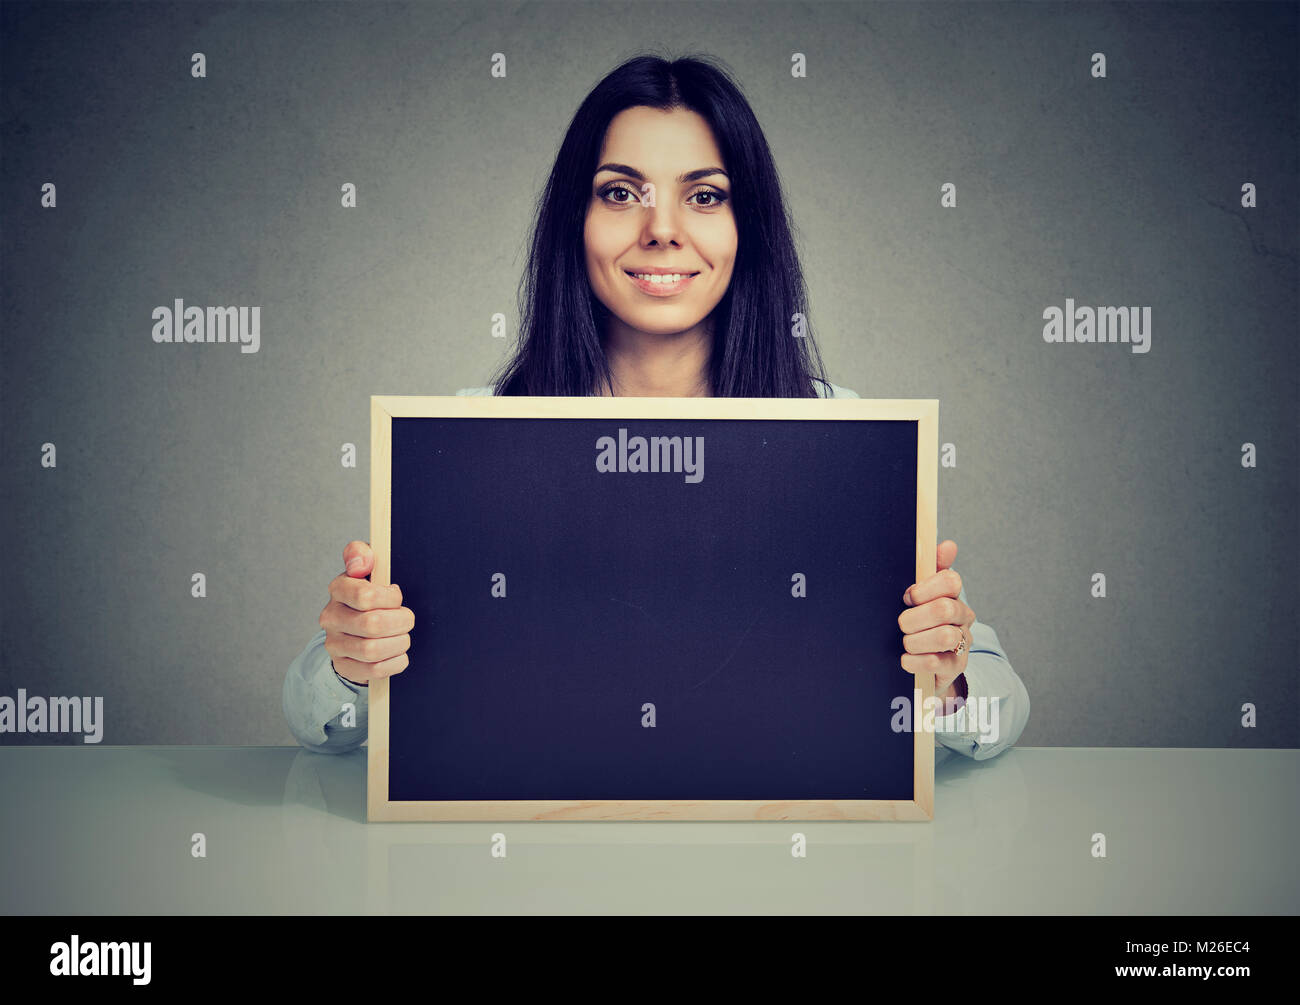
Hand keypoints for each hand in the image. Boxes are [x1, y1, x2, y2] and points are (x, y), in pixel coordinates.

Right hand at [318, 540, 414, 685]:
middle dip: (400, 622)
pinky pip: (374, 670)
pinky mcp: (344, 666)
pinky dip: (395, 662)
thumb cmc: (370, 591)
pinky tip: (397, 653)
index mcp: (338, 589)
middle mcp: (331, 617)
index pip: (365, 596)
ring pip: (373, 651)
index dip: (391, 598)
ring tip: (402, 636)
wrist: (358, 626)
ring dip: (398, 643)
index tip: (396, 596)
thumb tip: (361, 563)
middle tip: (407, 619)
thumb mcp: (368, 566)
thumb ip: (361, 553)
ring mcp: (335, 644)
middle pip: (372, 625)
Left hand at [898, 539, 973, 703]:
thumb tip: (949, 545)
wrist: (922, 663)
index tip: (907, 597)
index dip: (924, 589)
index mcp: (952, 595)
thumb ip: (930, 568)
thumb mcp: (919, 595)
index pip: (951, 581)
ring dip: (916, 640)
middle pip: (945, 609)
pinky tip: (905, 660)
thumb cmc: (918, 622)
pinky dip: (916, 661)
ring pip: (944, 636)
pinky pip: (937, 662)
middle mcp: (962, 617)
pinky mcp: (955, 667)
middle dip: (915, 617)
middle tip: (901, 624)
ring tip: (905, 643)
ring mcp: (961, 642)